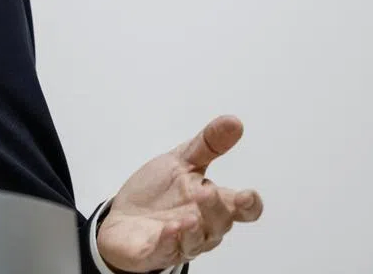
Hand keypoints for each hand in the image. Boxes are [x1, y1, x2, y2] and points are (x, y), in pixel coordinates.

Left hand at [95, 115, 262, 272]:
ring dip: (194, 229)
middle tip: (206, 191)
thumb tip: (233, 122)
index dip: (249, 205)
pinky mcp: (157, 251)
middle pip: (220, 223)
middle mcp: (202, 225)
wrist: (122, 218)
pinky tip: (168, 230)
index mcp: (212, 202)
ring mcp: (181, 241)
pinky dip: (169, 241)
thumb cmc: (157, 194)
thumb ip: (208, 144)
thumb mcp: (180, 161)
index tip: (247, 195)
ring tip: (188, 216)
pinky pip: (166, 250)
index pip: (242, 209)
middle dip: (216, 209)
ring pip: (197, 241)